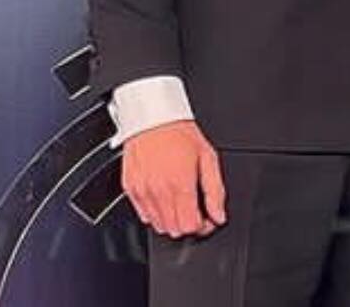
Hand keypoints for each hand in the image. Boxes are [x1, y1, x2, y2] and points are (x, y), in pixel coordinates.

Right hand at [122, 120, 225, 238]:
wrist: (153, 118)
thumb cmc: (181, 133)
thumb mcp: (208, 157)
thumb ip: (215, 190)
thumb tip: (219, 215)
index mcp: (181, 185)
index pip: (191, 226)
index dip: (203, 226)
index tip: (208, 218)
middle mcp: (159, 192)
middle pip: (175, 230)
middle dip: (189, 223)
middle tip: (196, 208)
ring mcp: (142, 193)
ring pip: (159, 226)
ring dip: (172, 220)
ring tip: (180, 201)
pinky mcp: (130, 191)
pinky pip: (144, 216)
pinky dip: (156, 213)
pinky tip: (165, 196)